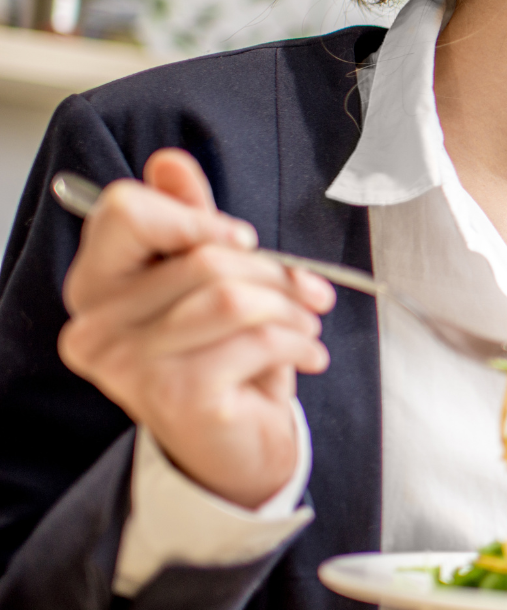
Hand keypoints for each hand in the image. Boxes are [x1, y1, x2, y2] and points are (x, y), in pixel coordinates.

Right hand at [58, 148, 334, 508]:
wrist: (235, 449)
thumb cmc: (222, 358)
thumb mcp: (209, 281)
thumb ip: (189, 221)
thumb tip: (170, 161)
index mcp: (96, 286)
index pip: (128, 212)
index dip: (198, 217)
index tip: (243, 240)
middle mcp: (96, 326)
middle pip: (202, 255)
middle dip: (273, 270)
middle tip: (308, 293)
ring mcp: (129, 366)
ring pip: (230, 295)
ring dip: (289, 307)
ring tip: (307, 325)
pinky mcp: (176, 396)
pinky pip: (254, 340)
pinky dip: (298, 342)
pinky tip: (308, 355)